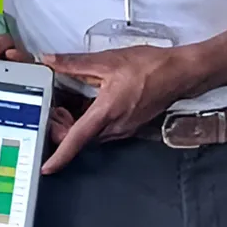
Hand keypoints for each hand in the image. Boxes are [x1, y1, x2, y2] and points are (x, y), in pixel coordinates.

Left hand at [39, 45, 191, 172]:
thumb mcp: (108, 60)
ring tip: (69, 104)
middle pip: (80, 138)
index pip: (76, 139)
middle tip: (56, 107)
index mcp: (107, 111)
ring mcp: (124, 129)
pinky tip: (89, 103)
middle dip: (62, 128)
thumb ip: (75, 63)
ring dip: (77, 126)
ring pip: (92, 135)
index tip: (46, 166)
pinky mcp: (129, 126)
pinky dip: (91, 122)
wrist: (180, 73)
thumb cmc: (151, 67)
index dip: (59, 156)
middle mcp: (115, 126)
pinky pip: (104, 130)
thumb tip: (52, 60)